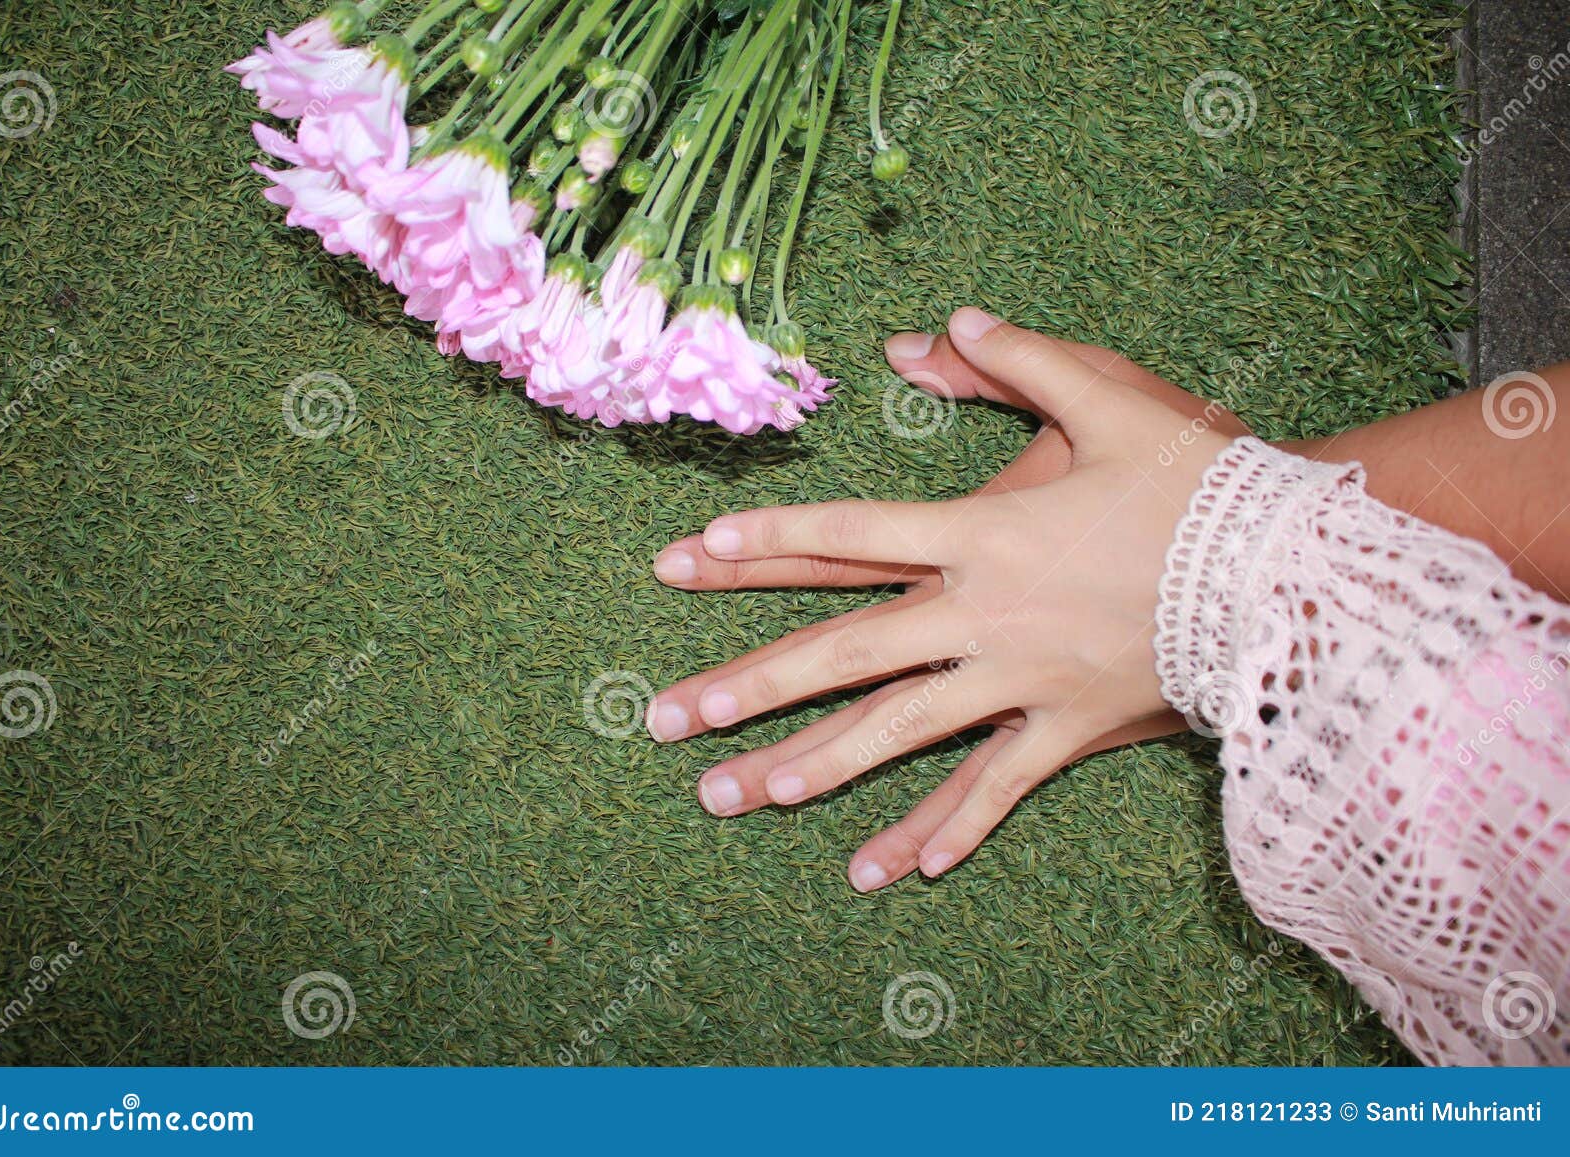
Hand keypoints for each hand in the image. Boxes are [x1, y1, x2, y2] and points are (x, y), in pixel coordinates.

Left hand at [646, 308, 1248, 890]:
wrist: (1294, 575)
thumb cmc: (1202, 482)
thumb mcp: (1113, 397)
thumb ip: (1018, 360)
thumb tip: (940, 324)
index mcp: (984, 531)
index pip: (852, 532)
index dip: (769, 537)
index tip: (694, 550)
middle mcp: (984, 613)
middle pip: (848, 651)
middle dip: (754, 684)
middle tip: (673, 719)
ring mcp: (1024, 681)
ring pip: (903, 732)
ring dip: (822, 765)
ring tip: (751, 793)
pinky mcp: (1072, 728)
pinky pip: (1003, 785)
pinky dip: (958, 822)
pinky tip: (905, 866)